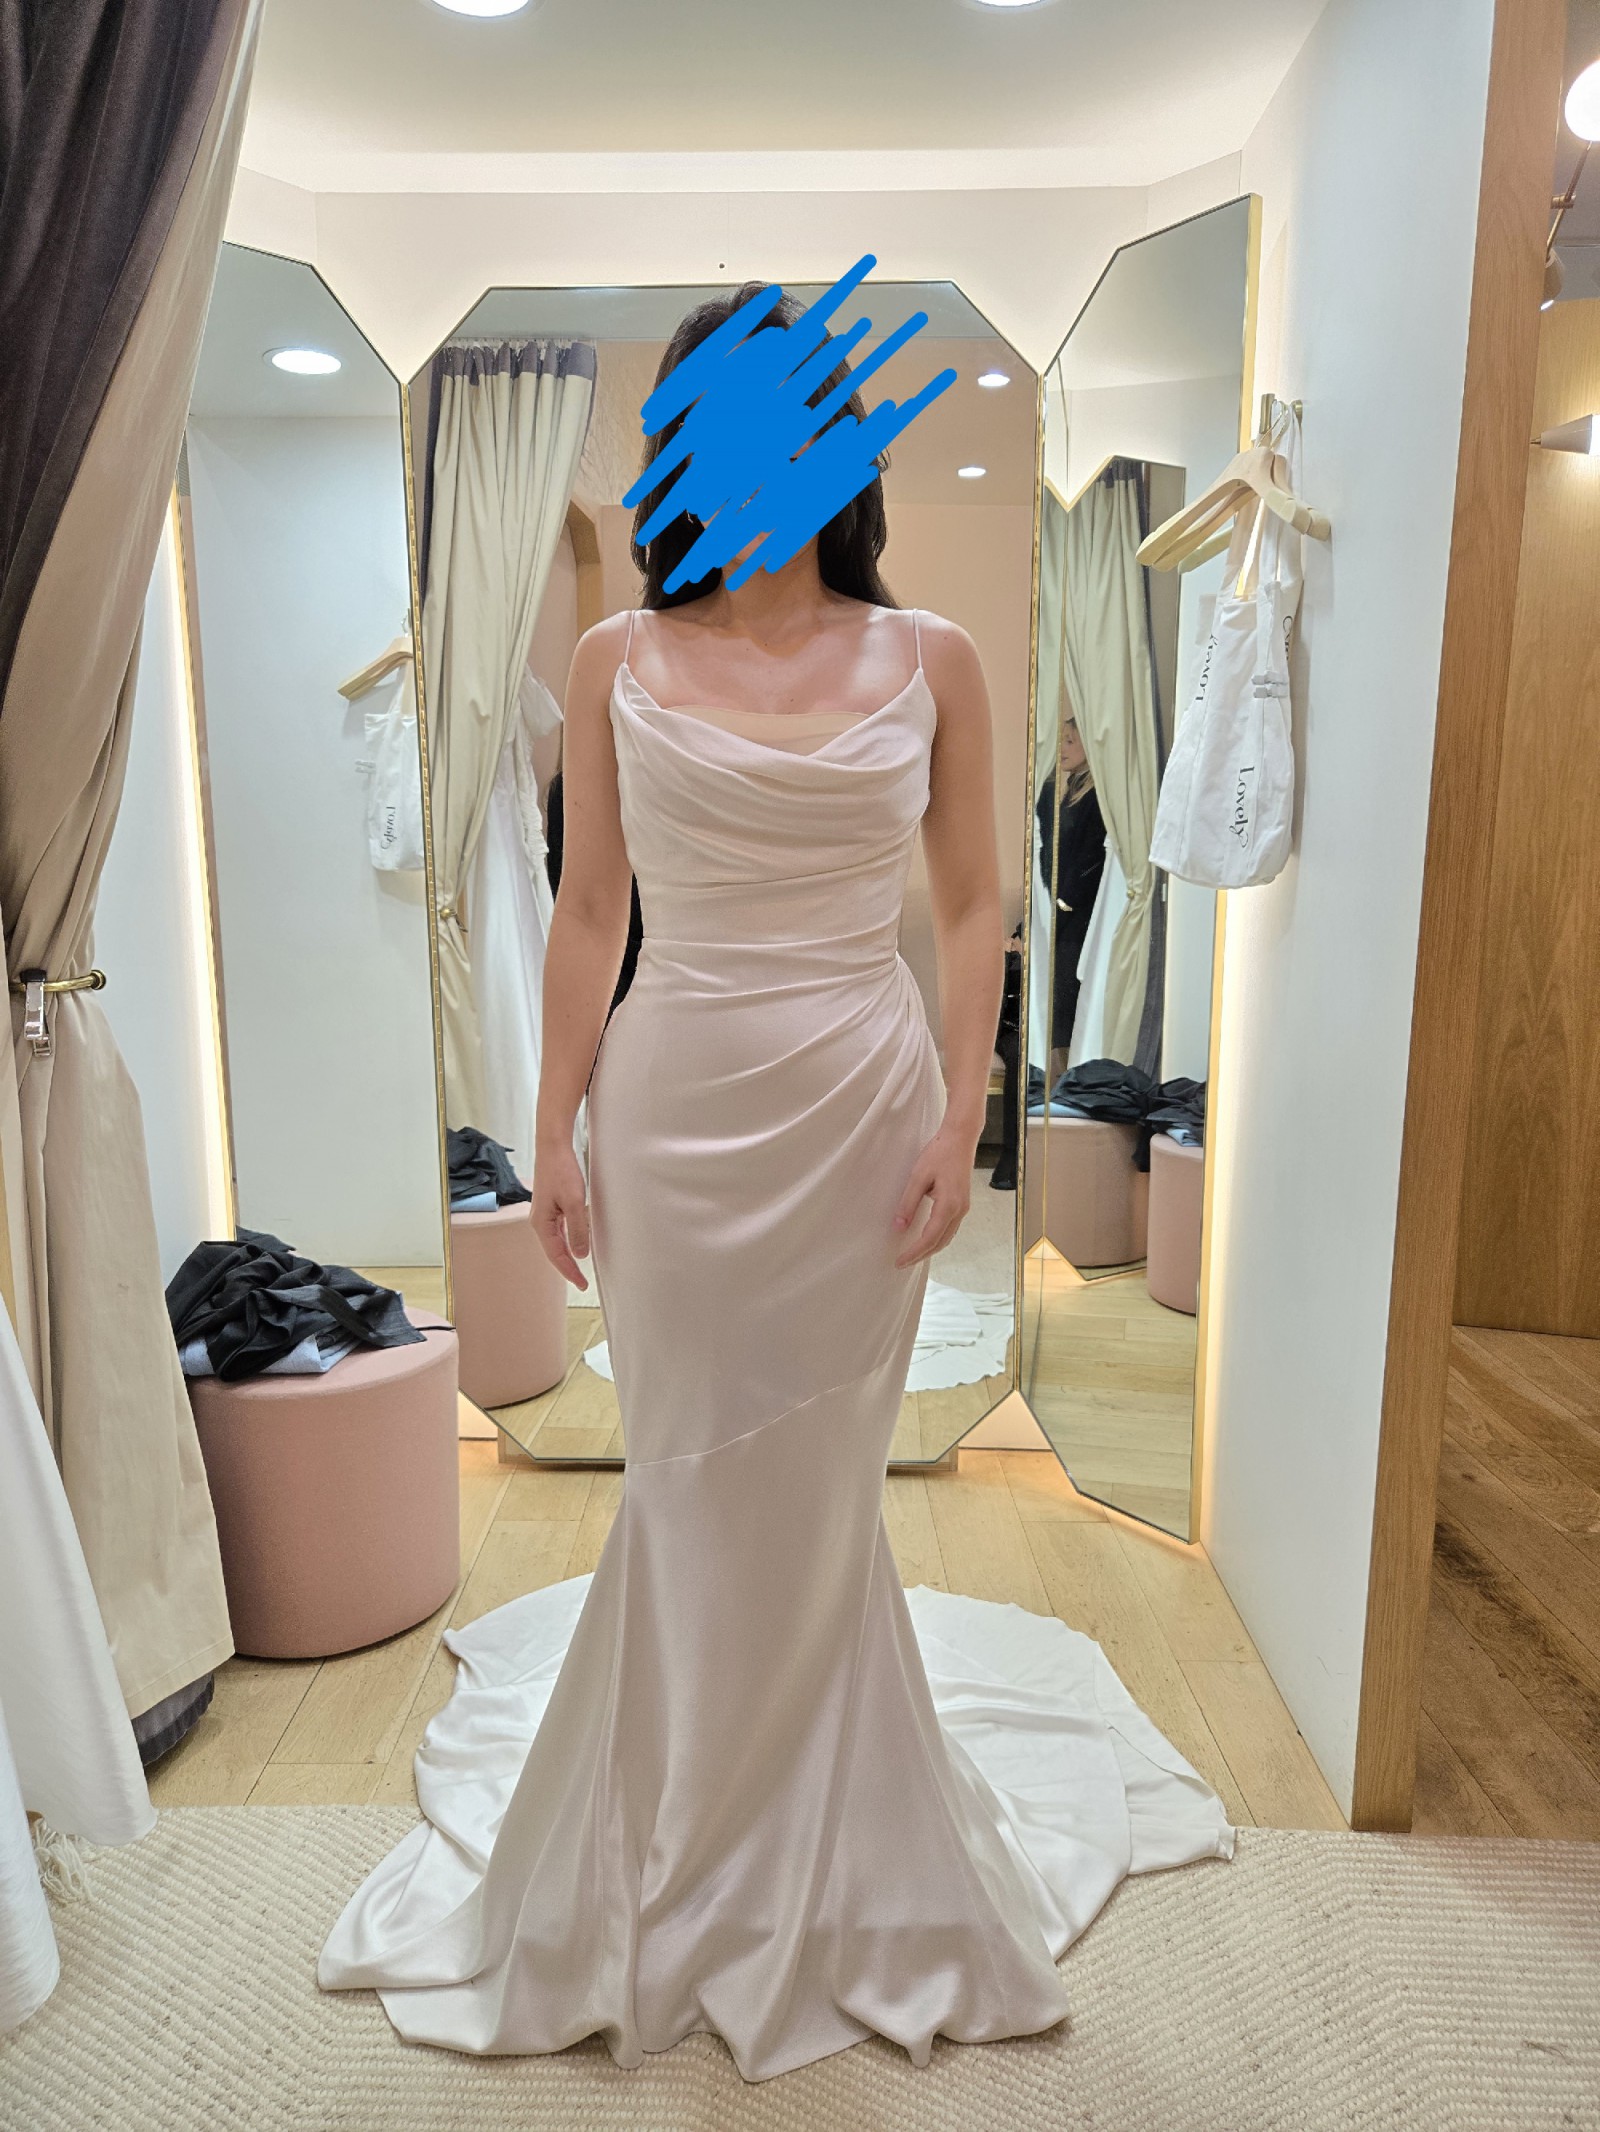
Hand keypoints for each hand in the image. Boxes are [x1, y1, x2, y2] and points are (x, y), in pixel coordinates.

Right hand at [531, 1141, 590, 1287]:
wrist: (553, 1147)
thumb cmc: (561, 1171)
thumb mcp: (574, 1203)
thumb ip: (578, 1230)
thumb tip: (580, 1255)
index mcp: (542, 1224)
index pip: (556, 1256)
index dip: (570, 1272)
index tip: (582, 1284)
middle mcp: (540, 1221)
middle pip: (554, 1251)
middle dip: (568, 1267)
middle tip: (583, 1282)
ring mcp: (545, 1214)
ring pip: (557, 1241)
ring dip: (568, 1254)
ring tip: (580, 1269)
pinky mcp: (552, 1206)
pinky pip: (560, 1230)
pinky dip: (569, 1240)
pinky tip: (578, 1243)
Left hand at [891, 1122, 974, 1268]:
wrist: (961, 1138)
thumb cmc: (939, 1153)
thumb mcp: (918, 1176)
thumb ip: (908, 1203)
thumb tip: (899, 1226)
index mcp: (949, 1205)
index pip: (930, 1238)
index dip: (914, 1252)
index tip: (899, 1261)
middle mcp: (959, 1210)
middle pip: (940, 1242)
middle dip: (921, 1255)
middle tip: (902, 1263)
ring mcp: (963, 1207)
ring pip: (947, 1237)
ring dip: (930, 1248)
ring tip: (912, 1254)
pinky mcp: (962, 1203)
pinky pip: (950, 1228)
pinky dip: (937, 1238)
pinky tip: (926, 1238)